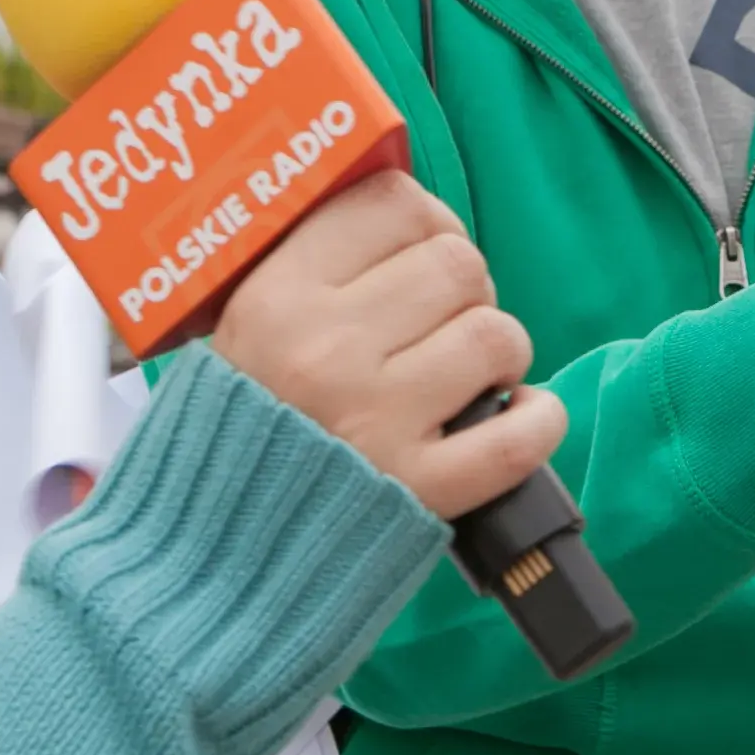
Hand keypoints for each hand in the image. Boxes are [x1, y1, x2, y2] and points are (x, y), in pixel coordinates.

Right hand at [211, 170, 565, 518]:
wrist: (217, 549)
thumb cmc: (245, 425)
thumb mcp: (247, 324)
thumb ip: (316, 265)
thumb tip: (414, 212)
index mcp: (277, 297)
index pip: (392, 204)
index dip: (425, 220)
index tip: (421, 250)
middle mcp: (326, 352)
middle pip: (457, 264)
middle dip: (466, 290)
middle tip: (441, 325)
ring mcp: (377, 423)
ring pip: (497, 336)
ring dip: (498, 353)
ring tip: (463, 378)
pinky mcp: (422, 491)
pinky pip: (522, 434)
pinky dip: (537, 420)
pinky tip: (516, 416)